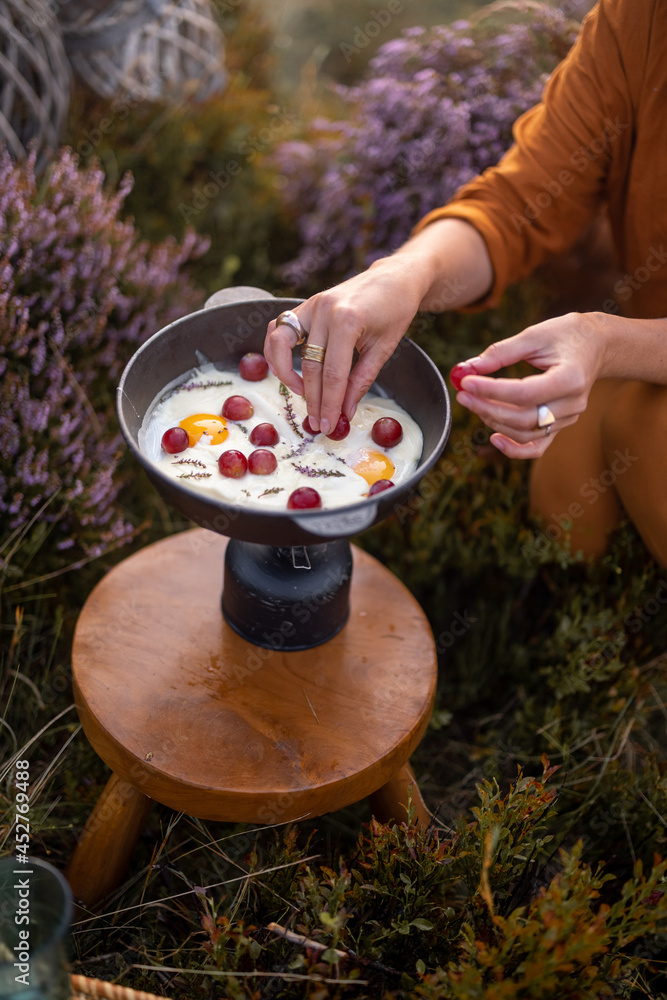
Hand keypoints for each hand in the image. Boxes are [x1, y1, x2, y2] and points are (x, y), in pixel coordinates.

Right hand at [263, 259, 422, 434]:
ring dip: (287, 374)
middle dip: (313, 398)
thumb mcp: (383, 349)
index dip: (329, 403)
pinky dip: (277, 351)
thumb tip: (345, 412)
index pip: (332, 373)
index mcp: (347, 320)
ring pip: (281, 344)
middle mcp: (323, 310)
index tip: (328, 425)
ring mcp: (311, 305)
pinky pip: (278, 328)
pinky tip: (288, 370)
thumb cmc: (394, 311)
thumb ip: (361, 381)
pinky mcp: (305, 305)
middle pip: (310, 365)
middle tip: (317, 422)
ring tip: (301, 395)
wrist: (394, 279)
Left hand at [454, 312, 605, 457]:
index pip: (525, 393)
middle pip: (523, 418)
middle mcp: (573, 403)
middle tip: (463, 393)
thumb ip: (502, 352)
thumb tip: (469, 368)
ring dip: (494, 421)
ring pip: (526, 433)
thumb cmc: (567, 335)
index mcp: (571, 377)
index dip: (492, 390)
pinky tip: (494, 438)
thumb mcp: (535, 335)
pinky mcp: (561, 425)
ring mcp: (569, 418)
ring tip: (474, 402)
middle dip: (487, 407)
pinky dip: (515, 449)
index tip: (466, 382)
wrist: (598, 346)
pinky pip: (537, 447)